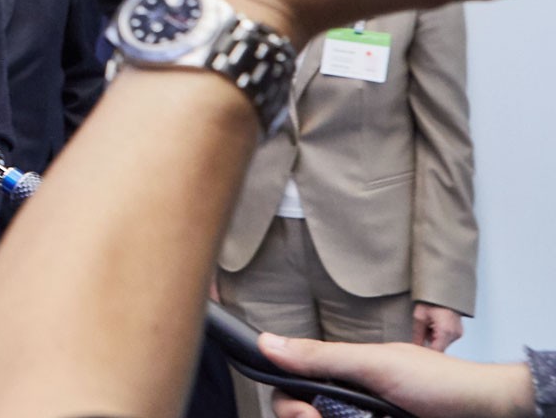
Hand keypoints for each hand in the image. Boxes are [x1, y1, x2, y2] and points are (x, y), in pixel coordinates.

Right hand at [260, 333, 534, 417]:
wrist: (488, 411)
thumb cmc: (439, 383)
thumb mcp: (375, 365)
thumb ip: (321, 357)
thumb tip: (265, 342)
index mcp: (342, 372)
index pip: (292, 387)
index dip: (289, 404)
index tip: (304, 415)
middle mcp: (349, 397)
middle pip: (303, 412)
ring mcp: (365, 417)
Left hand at [412, 302, 462, 351]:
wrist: (444, 291)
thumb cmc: (431, 301)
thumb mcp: (420, 317)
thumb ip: (417, 335)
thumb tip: (415, 347)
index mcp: (445, 331)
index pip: (436, 351)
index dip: (425, 353)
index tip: (417, 352)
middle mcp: (455, 334)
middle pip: (440, 349)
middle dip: (428, 344)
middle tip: (421, 332)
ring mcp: (458, 333)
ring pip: (443, 344)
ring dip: (433, 339)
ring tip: (428, 325)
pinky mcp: (459, 331)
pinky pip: (447, 339)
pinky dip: (438, 336)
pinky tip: (434, 325)